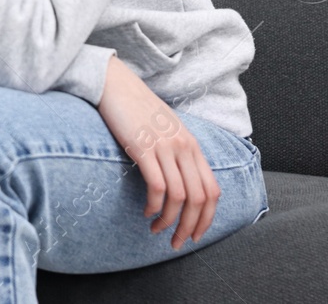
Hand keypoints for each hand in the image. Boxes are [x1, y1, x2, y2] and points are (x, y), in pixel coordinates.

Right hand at [95, 55, 220, 248]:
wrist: (115, 83)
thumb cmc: (137, 108)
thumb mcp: (167, 129)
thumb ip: (178, 152)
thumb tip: (181, 182)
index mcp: (193, 145)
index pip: (213, 191)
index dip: (207, 219)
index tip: (195, 235)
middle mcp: (184, 147)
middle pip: (199, 199)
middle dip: (190, 228)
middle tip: (176, 243)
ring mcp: (164, 147)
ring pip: (179, 197)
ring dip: (169, 222)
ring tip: (156, 231)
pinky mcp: (143, 148)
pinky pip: (157, 186)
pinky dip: (154, 206)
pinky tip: (146, 211)